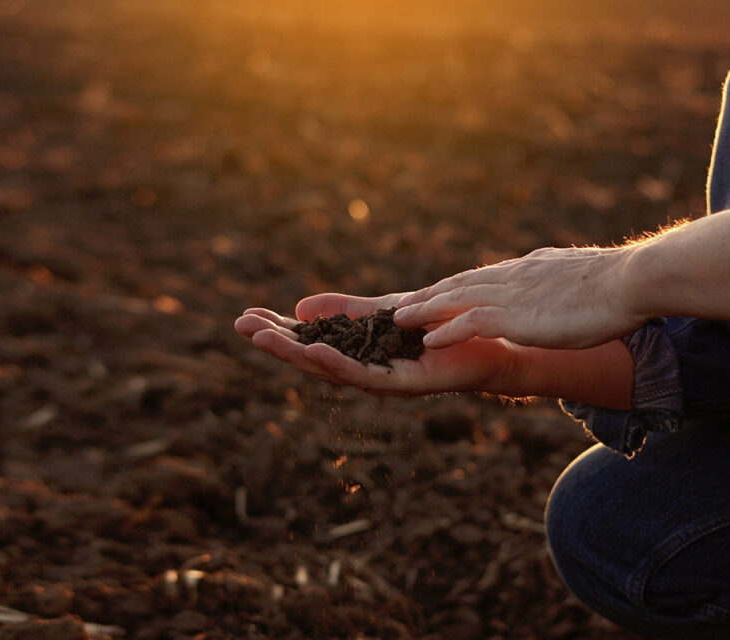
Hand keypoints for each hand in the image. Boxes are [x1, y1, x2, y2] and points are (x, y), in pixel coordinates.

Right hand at [234, 293, 519, 395]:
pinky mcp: (404, 384)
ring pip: (330, 370)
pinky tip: (315, 353)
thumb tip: (302, 307)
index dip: (278, 331)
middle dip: (276, 343)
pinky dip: (337, 365)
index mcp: (356, 353)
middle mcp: (364, 371)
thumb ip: (346, 311)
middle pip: (310, 359)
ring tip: (264, 339)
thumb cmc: (441, 330)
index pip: (309, 342)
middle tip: (240, 326)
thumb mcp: (383, 312)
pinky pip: (365, 376)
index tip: (245, 315)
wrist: (489, 344)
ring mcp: (382, 380)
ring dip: (296, 355)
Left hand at [393, 246, 646, 349]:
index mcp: (530, 268)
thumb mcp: (582, 279)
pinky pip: (471, 322)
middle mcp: (515, 276)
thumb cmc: (620, 284)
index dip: (456, 285)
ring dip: (424, 309)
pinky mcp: (518, 315)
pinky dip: (447, 330)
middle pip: (460, 283)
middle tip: (402, 303)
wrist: (633, 280)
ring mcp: (513, 294)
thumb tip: (561, 286)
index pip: (484, 275)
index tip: (435, 292)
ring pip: (456, 299)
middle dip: (429, 294)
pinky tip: (428, 341)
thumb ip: (561, 284)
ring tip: (398, 319)